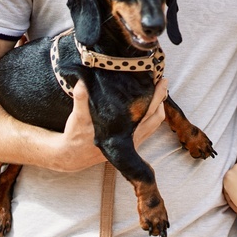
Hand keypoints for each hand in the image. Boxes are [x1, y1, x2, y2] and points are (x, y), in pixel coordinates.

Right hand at [54, 78, 168, 171]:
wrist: (73, 156)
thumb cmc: (76, 134)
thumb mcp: (77, 116)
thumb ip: (81, 98)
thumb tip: (82, 81)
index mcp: (121, 129)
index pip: (147, 110)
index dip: (156, 95)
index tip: (160, 80)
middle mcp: (131, 137)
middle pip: (155, 115)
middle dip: (160, 97)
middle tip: (163, 81)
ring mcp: (133, 141)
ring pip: (155, 123)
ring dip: (158, 107)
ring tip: (158, 91)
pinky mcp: (131, 143)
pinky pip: (150, 129)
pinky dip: (153, 116)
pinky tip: (149, 105)